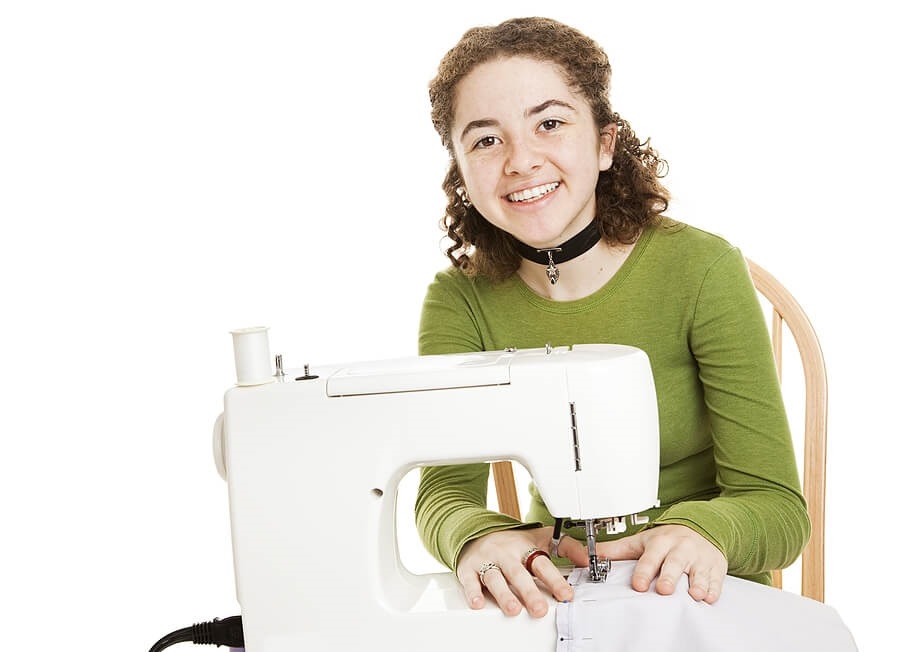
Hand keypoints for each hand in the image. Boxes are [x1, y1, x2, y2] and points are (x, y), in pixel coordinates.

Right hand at [456, 527, 588, 616]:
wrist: (477, 531)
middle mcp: (506, 554)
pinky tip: (478, 603)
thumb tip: (588, 558)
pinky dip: (473, 592)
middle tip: (539, 609)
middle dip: (529, 592)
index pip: (542, 564)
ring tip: (513, 610)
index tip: (566, 595)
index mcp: (525, 548)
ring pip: (495, 578)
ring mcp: (487, 561)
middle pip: (518, 573)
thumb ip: (567, 547)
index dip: (554, 580)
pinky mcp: (468, 568)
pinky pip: (470, 580)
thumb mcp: (541, 538)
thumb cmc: (513, 542)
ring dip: (504, 594)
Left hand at [593, 524, 726, 602]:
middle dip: (670, 576)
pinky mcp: (715, 567)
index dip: (644, 571)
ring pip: (698, 571)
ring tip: (695, 595)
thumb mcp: (641, 541)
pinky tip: (710, 597)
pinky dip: (715, 588)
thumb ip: (616, 550)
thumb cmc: (667, 539)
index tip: (639, 584)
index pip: (651, 557)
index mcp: (661, 542)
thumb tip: (590, 555)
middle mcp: (680, 549)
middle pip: (675, 563)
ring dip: (697, 583)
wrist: (701, 528)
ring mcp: (699, 558)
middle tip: (664, 590)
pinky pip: (716, 578)